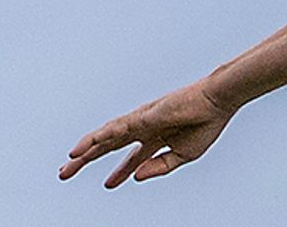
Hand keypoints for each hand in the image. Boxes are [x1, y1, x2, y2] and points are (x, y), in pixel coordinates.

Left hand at [60, 82, 233, 187]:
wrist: (219, 102)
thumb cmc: (207, 123)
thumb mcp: (183, 155)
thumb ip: (159, 167)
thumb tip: (135, 177)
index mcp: (157, 137)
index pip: (132, 158)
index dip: (120, 172)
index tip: (108, 184)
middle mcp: (144, 128)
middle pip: (109, 146)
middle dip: (89, 160)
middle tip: (67, 172)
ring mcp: (140, 121)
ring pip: (105, 139)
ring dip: (84, 152)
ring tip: (67, 165)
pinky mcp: (140, 117)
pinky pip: (111, 130)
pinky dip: (93, 140)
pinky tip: (78, 150)